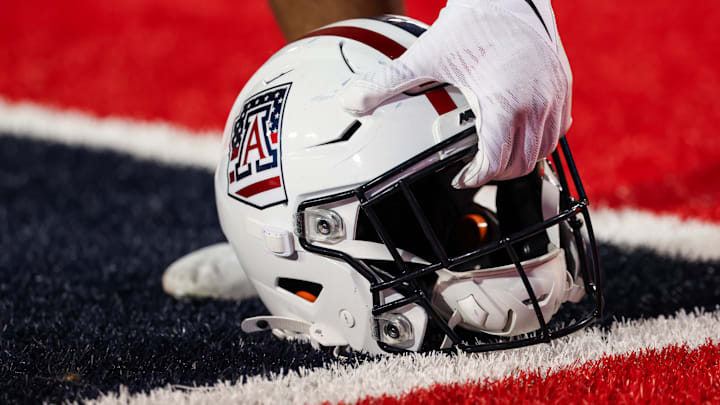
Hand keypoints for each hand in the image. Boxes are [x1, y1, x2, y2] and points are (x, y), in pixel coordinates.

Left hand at [340, 0, 572, 187]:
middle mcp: (537, 103)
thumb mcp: (425, 55)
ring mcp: (555, 95)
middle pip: (522, 162)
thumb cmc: (474, 21)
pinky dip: (539, 139)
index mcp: (504, 102)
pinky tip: (518, 133)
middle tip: (475, 171)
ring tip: (495, 157)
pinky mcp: (563, 86)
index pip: (496, 161)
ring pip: (543, 150)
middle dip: (496, 173)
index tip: (462, 177)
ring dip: (519, 159)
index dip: (477, 177)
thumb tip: (351, 102)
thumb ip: (387, 83)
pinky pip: (558, 128)